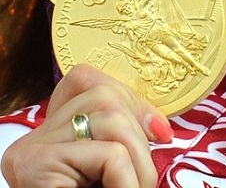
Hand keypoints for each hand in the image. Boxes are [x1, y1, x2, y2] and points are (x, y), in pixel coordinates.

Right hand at [1, 64, 172, 187]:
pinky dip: (129, 180)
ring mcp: (30, 152)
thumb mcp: (112, 169)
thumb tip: (162, 128)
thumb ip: (123, 139)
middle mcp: (32, 137)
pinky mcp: (36, 169)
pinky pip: (109, 155)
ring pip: (112, 119)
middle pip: (105, 95)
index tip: (159, 132)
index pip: (85, 79)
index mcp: (50, 131)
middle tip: (144, 179)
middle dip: (140, 134)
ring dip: (140, 161)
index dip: (130, 98)